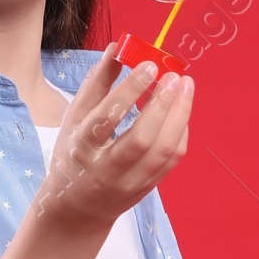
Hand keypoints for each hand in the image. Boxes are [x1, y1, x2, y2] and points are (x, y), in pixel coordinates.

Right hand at [38, 42, 192, 232]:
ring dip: (180, 115)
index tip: (149, 64)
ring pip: (164, 151)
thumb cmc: (73, 157)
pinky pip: (172, 158)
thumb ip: (97, 84)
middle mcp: (108, 170)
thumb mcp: (75, 120)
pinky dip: (180, 130)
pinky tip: (180, 109)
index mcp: (82, 149)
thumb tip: (118, 48)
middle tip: (174, 76)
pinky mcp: (148, 188)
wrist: (78, 211)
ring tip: (185, 85)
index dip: (130, 90)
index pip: (108, 118)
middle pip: (142, 139)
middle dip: (162, 104)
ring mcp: (131, 183)